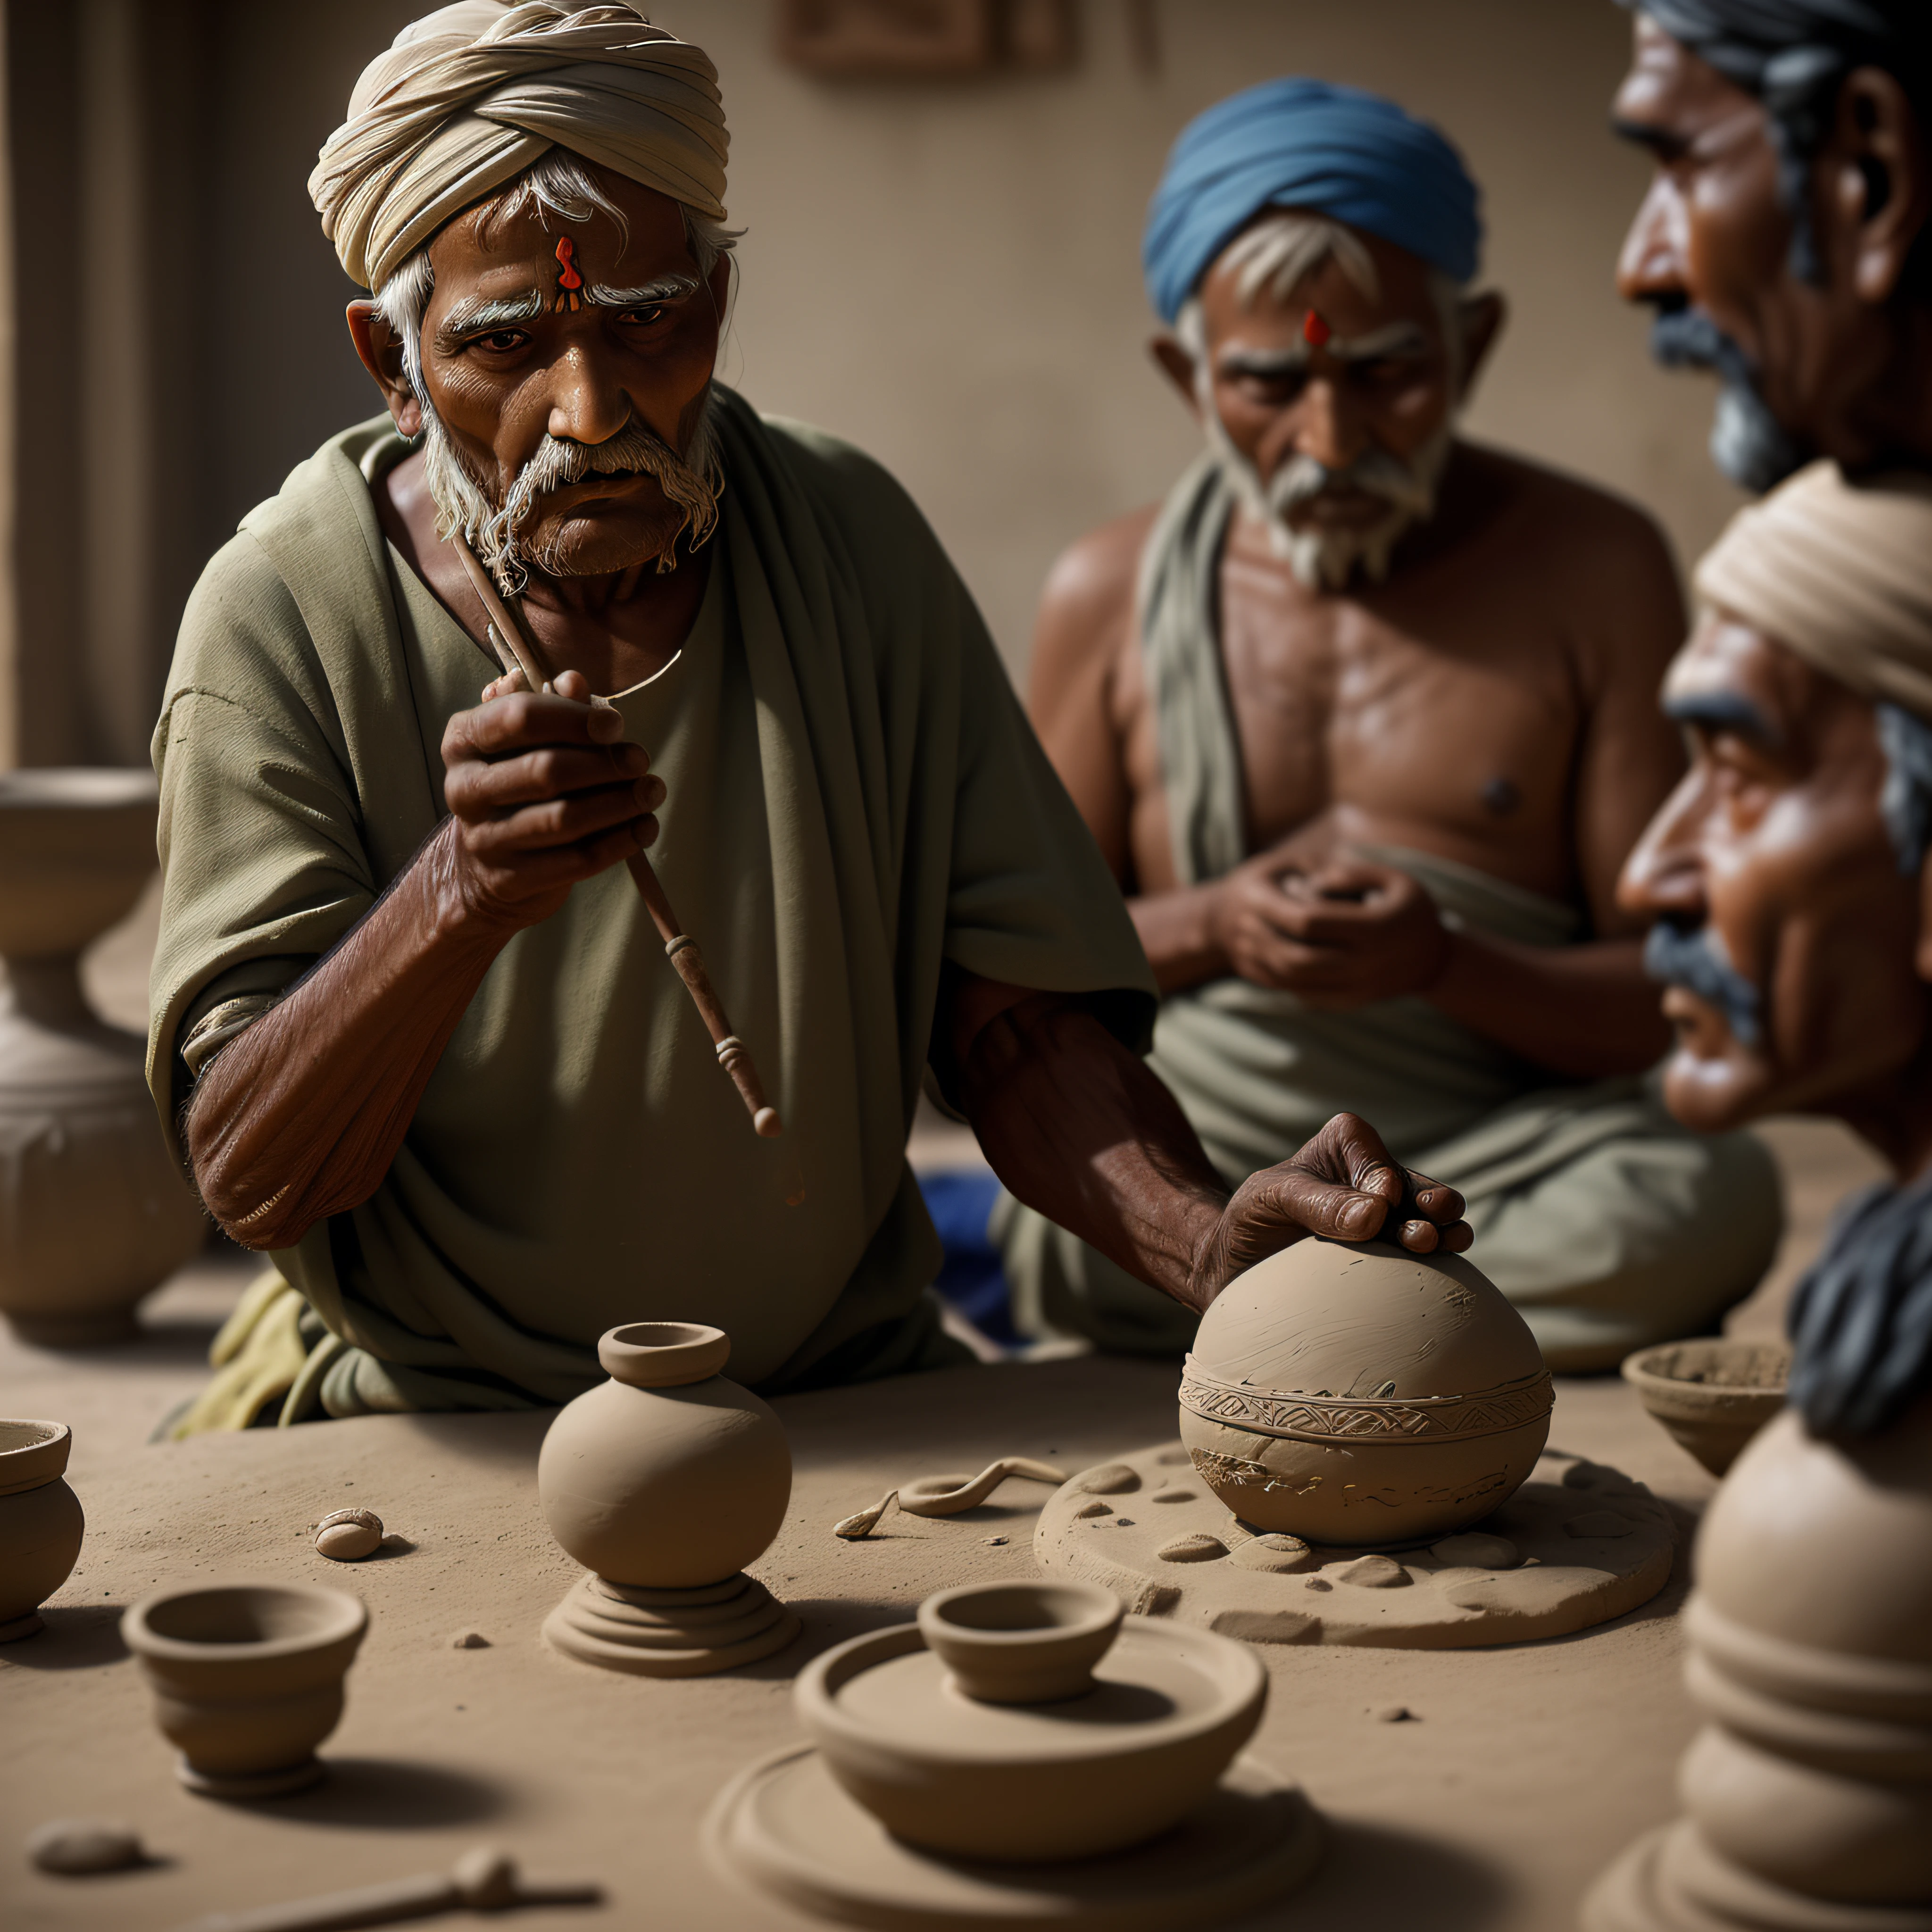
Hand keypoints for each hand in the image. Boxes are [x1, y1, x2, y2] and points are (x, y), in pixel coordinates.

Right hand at [438, 667, 664, 929]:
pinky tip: (644, 828)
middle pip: (546, 770)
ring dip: (618, 804)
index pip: (520, 718)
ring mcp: (485, 839)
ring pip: (564, 819)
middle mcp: (464, 788)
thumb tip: (574, 682)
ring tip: (651, 792)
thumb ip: (551, 707)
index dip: (574, 718)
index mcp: (463, 741)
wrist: (486, 867)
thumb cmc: (517, 785)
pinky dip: (619, 843)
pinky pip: (576, 860)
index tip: (616, 725)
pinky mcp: (511, 879)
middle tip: (641, 760)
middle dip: (604, 764)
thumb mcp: (524, 741)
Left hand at [1188, 1111, 1471, 1304]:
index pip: (1375, 1159)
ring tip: (1441, 1244)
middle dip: (1430, 1205)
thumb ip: (1319, 1204)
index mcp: (1346, 1143)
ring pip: (1429, 1222)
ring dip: (1441, 1234)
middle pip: (1416, 1189)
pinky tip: (1444, 1265)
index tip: (1382, 1201)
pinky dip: (1436, 1262)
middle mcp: (1376, 1177)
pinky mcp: (1393, 1254)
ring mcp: (1390, 1217)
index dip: (1382, 1179)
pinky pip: (1424, 1257)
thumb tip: (1376, 1214)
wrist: (1238, 1267)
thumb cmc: (1252, 1218)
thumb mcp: (1271, 1199)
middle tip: (1426, 1229)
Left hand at [1208, 856, 1449, 1005]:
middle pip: (1297, 958)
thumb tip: (1310, 883)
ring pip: (1297, 983)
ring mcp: (1359, 988)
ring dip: (1266, 964)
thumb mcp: (1394, 879)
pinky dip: (1281, 981)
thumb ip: (1352, 873)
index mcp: (1374, 928)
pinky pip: (1306, 996)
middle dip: (1264, 941)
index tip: (1257, 900)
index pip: (1311, 922)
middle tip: (1243, 925)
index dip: (1277, 911)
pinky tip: (1266, 961)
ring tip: (1247, 943)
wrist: (1434, 959)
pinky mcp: (1351, 1002)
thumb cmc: (1408, 908)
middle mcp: (1366, 963)